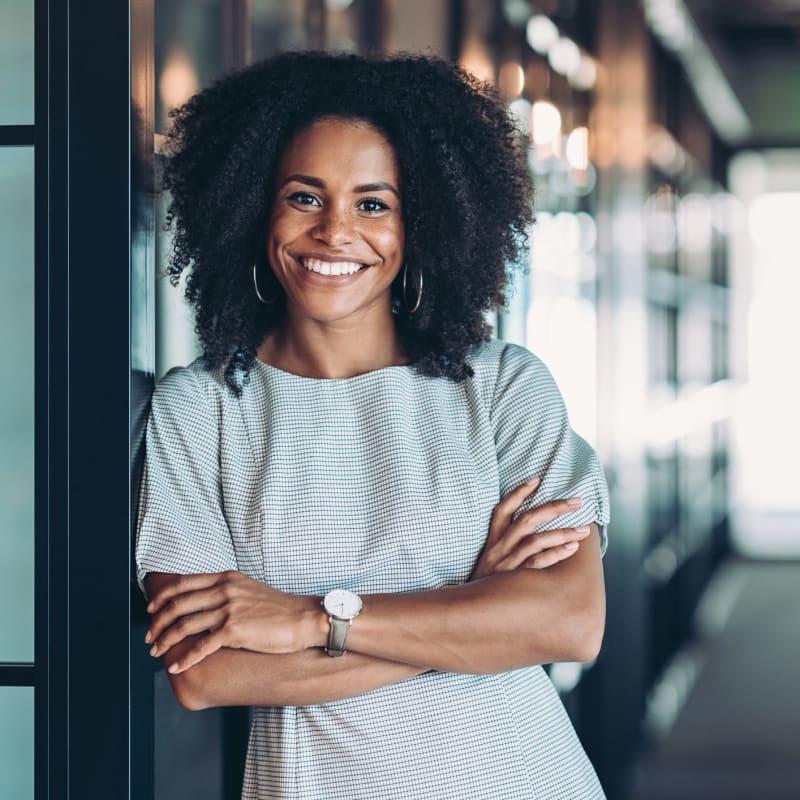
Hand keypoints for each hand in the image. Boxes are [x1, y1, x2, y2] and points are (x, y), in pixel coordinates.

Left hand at [144, 571, 324, 673]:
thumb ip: (225, 592)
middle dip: (158, 623)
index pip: (183, 584)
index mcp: (226, 578)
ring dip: (165, 641)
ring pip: (184, 625)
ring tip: (156, 652)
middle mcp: (224, 590)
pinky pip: (200, 646)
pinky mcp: (234, 630)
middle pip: (178, 605)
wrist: (302, 619)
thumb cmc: (278, 609)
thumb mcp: (247, 590)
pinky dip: (184, 657)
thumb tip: (203, 605)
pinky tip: (175, 665)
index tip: (151, 610)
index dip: (162, 598)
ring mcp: (228, 609)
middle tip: (150, 637)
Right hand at [470, 478, 589, 580]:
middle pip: (527, 520)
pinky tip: (571, 548)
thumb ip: (505, 547)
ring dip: (562, 532)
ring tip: (584, 530)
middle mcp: (498, 549)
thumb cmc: (486, 586)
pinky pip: (537, 564)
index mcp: (492, 542)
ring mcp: (506, 564)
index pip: (503, 510)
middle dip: (554, 508)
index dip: (518, 493)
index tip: (537, 479)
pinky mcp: (513, 581)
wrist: (469, 612)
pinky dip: (555, 554)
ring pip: (535, 540)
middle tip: (577, 501)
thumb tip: (533, 533)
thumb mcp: (489, 562)